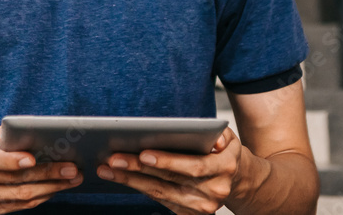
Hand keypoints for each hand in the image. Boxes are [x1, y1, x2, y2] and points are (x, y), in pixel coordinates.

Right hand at [0, 126, 82, 213]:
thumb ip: (9, 135)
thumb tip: (43, 137)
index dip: (11, 160)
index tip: (33, 158)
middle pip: (13, 178)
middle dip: (46, 173)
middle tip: (71, 168)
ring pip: (21, 194)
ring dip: (51, 187)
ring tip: (72, 178)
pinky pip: (22, 205)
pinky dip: (42, 196)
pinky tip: (57, 187)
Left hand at [96, 128, 242, 213]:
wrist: (235, 179)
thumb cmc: (223, 153)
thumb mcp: (228, 137)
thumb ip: (220, 135)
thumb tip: (214, 140)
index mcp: (224, 169)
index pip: (194, 166)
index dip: (168, 161)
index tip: (144, 154)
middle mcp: (213, 191)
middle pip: (170, 180)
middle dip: (138, 169)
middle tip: (114, 159)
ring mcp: (201, 206)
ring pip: (160, 193)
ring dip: (131, 181)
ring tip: (107, 169)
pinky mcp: (189, 214)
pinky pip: (160, 201)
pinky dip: (139, 188)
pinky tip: (121, 178)